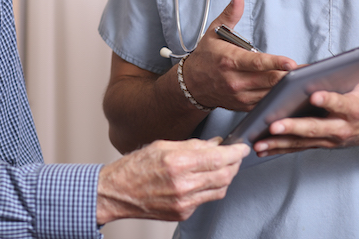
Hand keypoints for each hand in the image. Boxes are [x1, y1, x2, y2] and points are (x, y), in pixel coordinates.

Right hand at [96, 138, 249, 223]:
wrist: (116, 193)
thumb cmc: (134, 167)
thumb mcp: (162, 146)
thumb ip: (192, 145)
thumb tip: (215, 144)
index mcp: (177, 163)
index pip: (219, 158)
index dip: (235, 152)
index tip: (241, 146)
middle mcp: (183, 184)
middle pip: (224, 175)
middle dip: (235, 164)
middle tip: (235, 156)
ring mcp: (184, 202)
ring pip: (219, 190)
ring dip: (226, 177)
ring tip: (223, 166)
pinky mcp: (183, 213)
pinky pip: (206, 200)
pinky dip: (210, 188)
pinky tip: (205, 179)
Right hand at [182, 0, 296, 110]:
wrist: (192, 83)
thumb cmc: (206, 56)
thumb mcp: (215, 32)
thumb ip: (231, 13)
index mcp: (229, 60)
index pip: (256, 63)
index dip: (275, 63)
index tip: (291, 62)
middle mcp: (234, 80)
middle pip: (269, 80)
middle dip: (290, 76)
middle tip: (309, 71)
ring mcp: (239, 95)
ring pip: (270, 94)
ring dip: (288, 88)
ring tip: (305, 80)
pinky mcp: (244, 105)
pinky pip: (266, 103)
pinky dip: (279, 98)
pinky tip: (291, 92)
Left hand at [252, 61, 358, 155]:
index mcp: (354, 109)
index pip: (340, 104)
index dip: (328, 101)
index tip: (313, 96)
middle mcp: (341, 127)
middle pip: (315, 127)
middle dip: (293, 127)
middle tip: (274, 125)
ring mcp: (330, 138)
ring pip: (302, 141)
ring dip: (280, 143)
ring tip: (259, 142)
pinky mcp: (321, 143)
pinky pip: (298, 147)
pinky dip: (280, 149)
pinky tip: (261, 149)